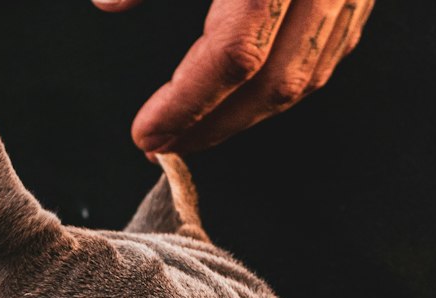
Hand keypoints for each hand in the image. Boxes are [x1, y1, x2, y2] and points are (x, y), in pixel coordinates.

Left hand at [91, 0, 373, 152]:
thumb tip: (107, 4)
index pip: (232, 55)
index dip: (186, 104)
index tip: (145, 133)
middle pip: (273, 84)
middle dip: (214, 127)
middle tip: (164, 146)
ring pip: (305, 78)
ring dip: (248, 116)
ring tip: (196, 129)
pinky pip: (328, 53)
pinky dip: (284, 84)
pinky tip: (245, 96)